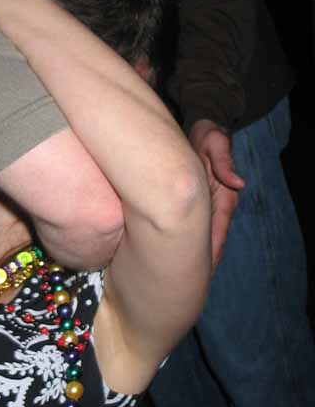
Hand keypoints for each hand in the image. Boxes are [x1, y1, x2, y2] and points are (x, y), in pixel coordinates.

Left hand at [188, 119, 244, 268]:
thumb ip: (224, 161)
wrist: (201, 125)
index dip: (211, 248)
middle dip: (201, 258)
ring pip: (197, 233)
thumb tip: (237, 183)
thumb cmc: (208, 134)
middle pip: (208, 237)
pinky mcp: (192, 200)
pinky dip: (181, 238)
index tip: (206, 267)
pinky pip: (187, 223)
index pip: (218, 227)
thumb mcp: (215, 142)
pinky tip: (168, 252)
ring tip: (179, 274)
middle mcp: (215, 203)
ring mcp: (204, 203)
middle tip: (189, 280)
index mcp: (223, 194)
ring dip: (192, 252)